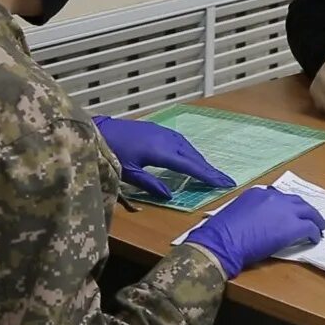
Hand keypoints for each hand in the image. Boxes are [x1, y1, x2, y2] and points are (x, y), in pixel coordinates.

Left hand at [93, 116, 234, 198]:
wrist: (99, 129)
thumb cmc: (112, 152)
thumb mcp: (128, 173)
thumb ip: (150, 184)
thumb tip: (171, 196)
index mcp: (160, 151)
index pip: (190, 166)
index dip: (208, 176)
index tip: (225, 183)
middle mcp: (166, 139)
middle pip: (193, 156)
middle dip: (209, 169)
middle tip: (224, 180)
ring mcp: (163, 132)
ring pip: (188, 147)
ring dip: (200, 160)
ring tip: (209, 173)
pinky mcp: (158, 129)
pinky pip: (181, 141)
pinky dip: (190, 152)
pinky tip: (190, 158)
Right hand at [185, 187, 324, 278]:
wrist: (223, 241)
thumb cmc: (222, 232)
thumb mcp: (237, 212)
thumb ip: (251, 211)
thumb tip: (259, 220)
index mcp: (258, 192)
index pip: (279, 197)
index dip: (286, 206)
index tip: (288, 213)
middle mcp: (274, 196)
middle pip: (297, 201)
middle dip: (305, 209)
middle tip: (310, 217)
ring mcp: (285, 210)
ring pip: (308, 211)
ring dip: (315, 218)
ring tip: (319, 226)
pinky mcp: (293, 226)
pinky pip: (310, 228)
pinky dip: (314, 233)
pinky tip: (314, 239)